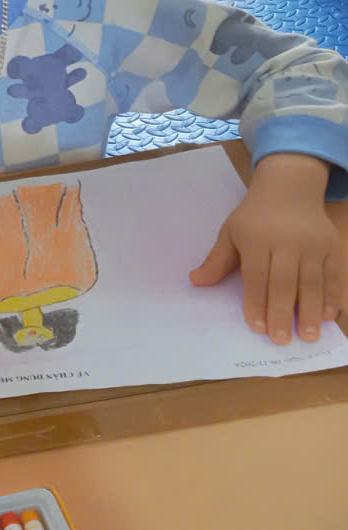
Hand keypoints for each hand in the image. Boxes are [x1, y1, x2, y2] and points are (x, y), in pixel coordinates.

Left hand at [191, 154, 342, 343]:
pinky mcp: (332, 246)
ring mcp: (312, 244)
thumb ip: (217, 260)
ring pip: (312, 282)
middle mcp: (286, 241)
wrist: (289, 189)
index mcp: (256, 238)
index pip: (255, 277)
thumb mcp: (230, 232)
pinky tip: (328, 316)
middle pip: (284, 283)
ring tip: (308, 336)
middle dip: (282, 313)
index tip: (256, 327)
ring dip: (311, 312)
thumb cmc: (254, 216)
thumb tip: (195, 282)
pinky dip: (332, 296)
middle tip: (281, 340)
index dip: (256, 303)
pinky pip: (333, 275)